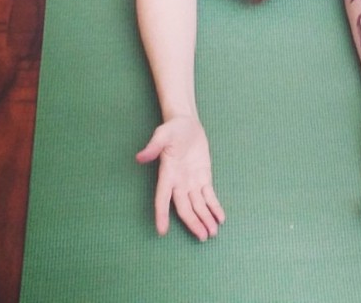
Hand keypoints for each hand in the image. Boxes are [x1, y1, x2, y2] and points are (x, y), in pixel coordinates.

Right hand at [136, 116, 224, 240]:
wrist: (186, 123)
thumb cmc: (172, 129)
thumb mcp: (163, 134)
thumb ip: (153, 146)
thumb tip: (140, 157)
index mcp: (167, 174)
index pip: (162, 198)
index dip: (161, 214)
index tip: (162, 231)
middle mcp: (178, 183)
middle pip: (185, 208)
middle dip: (194, 223)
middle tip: (203, 237)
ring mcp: (192, 182)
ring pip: (198, 206)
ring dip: (205, 219)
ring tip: (213, 233)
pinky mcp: (203, 178)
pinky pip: (209, 196)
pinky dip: (214, 207)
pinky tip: (220, 218)